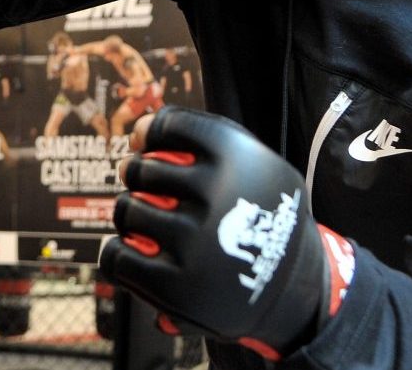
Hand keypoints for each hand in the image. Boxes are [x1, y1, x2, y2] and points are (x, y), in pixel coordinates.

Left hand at [101, 107, 352, 359]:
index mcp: (236, 155)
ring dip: (129, 212)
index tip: (144, 142)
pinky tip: (130, 249)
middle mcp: (215, 194)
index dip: (149, 131)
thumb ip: (206, 141)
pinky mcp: (177, 286)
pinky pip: (118, 257)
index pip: (169, 125)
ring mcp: (195, 242)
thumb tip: (138, 133)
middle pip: (140, 169)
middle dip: (135, 173)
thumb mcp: (258, 163)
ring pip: (127, 210)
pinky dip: (117, 251)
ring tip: (143, 217)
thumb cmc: (264, 214)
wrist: (294, 286)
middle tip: (144, 184)